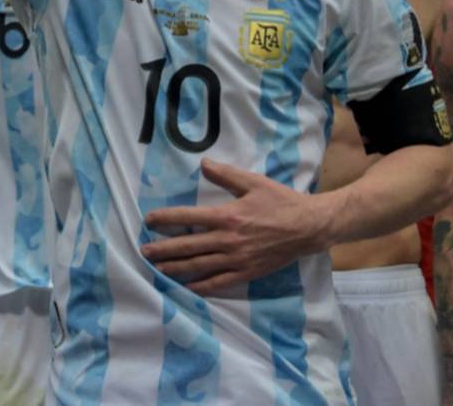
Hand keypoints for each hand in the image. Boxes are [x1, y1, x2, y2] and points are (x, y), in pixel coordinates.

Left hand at [140, 159, 328, 294]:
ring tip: (157, 270)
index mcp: (227, 216)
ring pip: (199, 266)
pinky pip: (219, 282)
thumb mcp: (253, 182)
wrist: (308, 227)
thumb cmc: (280, 201)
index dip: (166, 219)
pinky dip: (201, 287)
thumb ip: (226, 174)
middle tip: (144, 251)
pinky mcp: (246, 272)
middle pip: (188, 246)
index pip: (189, 218)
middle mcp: (228, 240)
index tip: (149, 221)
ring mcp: (237, 259)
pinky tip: (187, 288)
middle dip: (164, 249)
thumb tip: (203, 163)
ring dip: (176, 268)